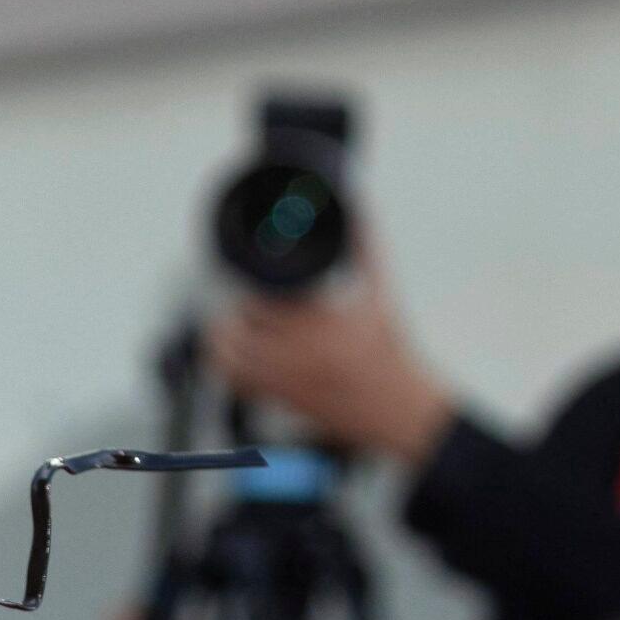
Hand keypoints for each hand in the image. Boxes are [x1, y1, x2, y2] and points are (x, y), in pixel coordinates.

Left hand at [203, 238, 455, 465]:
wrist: (397, 411)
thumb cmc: (390, 352)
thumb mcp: (382, 298)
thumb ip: (367, 251)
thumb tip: (362, 208)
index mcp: (326, 326)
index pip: (265, 302)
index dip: (253, 289)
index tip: (254, 280)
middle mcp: (301, 356)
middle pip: (240, 326)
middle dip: (239, 310)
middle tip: (244, 300)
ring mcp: (286, 381)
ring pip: (227, 356)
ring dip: (222, 336)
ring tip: (229, 322)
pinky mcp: (278, 400)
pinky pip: (234, 382)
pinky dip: (226, 363)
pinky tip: (233, 350)